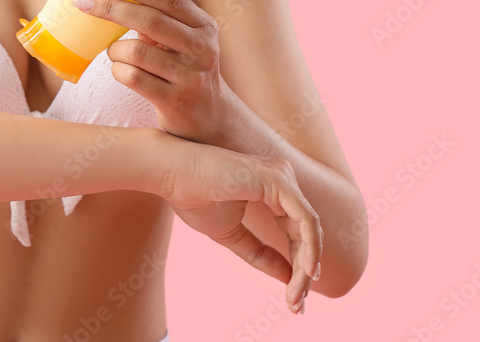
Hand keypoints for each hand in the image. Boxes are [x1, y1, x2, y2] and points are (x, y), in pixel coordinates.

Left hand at [73, 0, 229, 142]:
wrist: (211, 116)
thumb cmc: (185, 69)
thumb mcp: (184, 41)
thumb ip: (159, 19)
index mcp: (204, 26)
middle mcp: (202, 49)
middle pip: (150, 20)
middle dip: (112, 8)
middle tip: (84, 1)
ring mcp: (190, 77)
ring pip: (137, 52)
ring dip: (115, 49)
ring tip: (113, 51)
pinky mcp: (174, 101)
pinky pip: (133, 78)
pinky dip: (118, 70)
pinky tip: (120, 70)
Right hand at [157, 133, 322, 312]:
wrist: (170, 173)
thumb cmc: (192, 196)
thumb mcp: (231, 234)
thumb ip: (259, 253)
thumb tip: (289, 276)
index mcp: (273, 189)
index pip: (296, 231)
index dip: (298, 264)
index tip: (293, 298)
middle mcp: (282, 179)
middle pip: (307, 233)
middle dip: (305, 272)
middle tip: (297, 306)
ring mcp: (281, 177)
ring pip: (310, 230)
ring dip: (306, 267)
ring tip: (296, 297)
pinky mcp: (277, 181)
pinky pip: (305, 220)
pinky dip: (308, 249)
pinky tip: (304, 272)